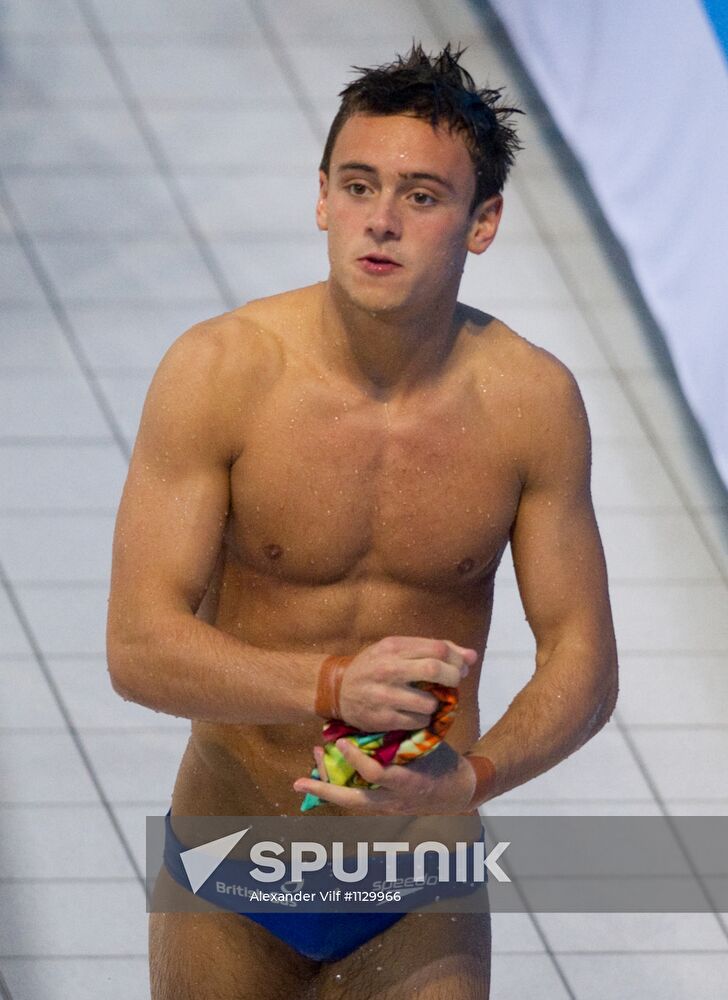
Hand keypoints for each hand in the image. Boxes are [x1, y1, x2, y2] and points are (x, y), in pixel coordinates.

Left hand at [293, 740, 476, 814]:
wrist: (459, 791)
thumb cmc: (444, 763)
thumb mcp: (429, 747)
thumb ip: (405, 738)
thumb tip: (383, 712)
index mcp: (406, 783)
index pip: (376, 775)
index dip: (357, 760)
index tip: (342, 742)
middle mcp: (392, 801)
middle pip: (352, 801)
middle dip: (325, 792)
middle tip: (300, 783)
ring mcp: (387, 807)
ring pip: (351, 802)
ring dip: (329, 788)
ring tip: (309, 772)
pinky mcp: (385, 807)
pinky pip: (358, 799)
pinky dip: (341, 787)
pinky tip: (328, 773)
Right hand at [337, 636, 477, 731]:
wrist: (337, 689)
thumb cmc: (375, 666)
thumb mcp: (398, 650)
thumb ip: (434, 650)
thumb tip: (472, 657)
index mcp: (394, 647)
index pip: (438, 649)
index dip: (456, 658)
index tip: (459, 667)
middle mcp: (388, 669)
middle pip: (436, 670)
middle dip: (453, 678)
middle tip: (453, 683)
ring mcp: (385, 695)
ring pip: (429, 702)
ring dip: (437, 704)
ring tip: (430, 701)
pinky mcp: (383, 718)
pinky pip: (417, 721)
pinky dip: (423, 718)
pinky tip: (416, 713)